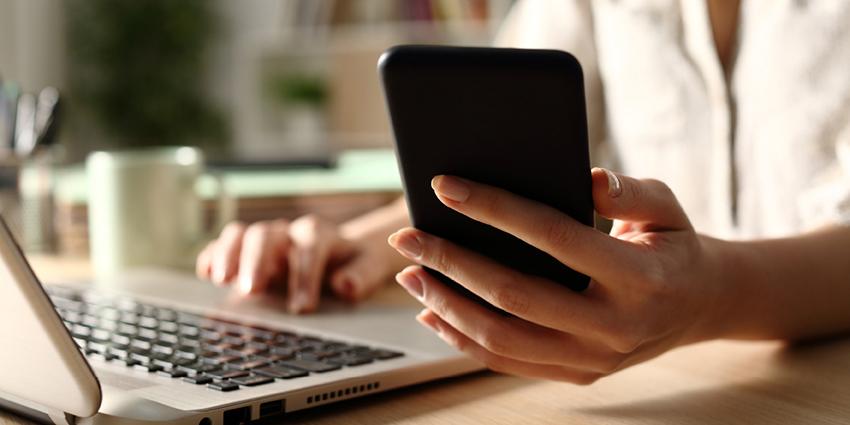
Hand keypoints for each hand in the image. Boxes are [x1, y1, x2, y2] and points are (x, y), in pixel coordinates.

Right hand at [197, 213, 397, 313]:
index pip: (309, 246)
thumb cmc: (352, 263)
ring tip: (221, 280)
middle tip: (253, 291)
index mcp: (318, 234)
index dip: (305, 275)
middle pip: (267, 234)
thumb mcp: (367, 267)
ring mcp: (263, 241)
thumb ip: (361, 274)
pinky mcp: (243, 252)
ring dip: (228, 255)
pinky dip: (212, 256)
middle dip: (258, 261)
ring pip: (241, 234)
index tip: (302, 307)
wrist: (340, 254)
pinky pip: (222, 246)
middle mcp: (287, 233)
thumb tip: (345, 284)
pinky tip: (206, 274)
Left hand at [388, 169, 729, 383]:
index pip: (554, 237)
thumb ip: (629, 191)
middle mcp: (614, 326)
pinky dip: (463, 338)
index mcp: (640, 277)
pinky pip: (508, 362)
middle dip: (451, 261)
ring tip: (410, 273)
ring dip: (446, 305)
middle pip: (514, 294)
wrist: (700, 306)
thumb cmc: (672, 246)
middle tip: (408, 235)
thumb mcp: (668, 207)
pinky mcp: (577, 374)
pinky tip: (433, 311)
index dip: (495, 209)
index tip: (446, 186)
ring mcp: (594, 358)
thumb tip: (585, 178)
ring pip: (503, 338)